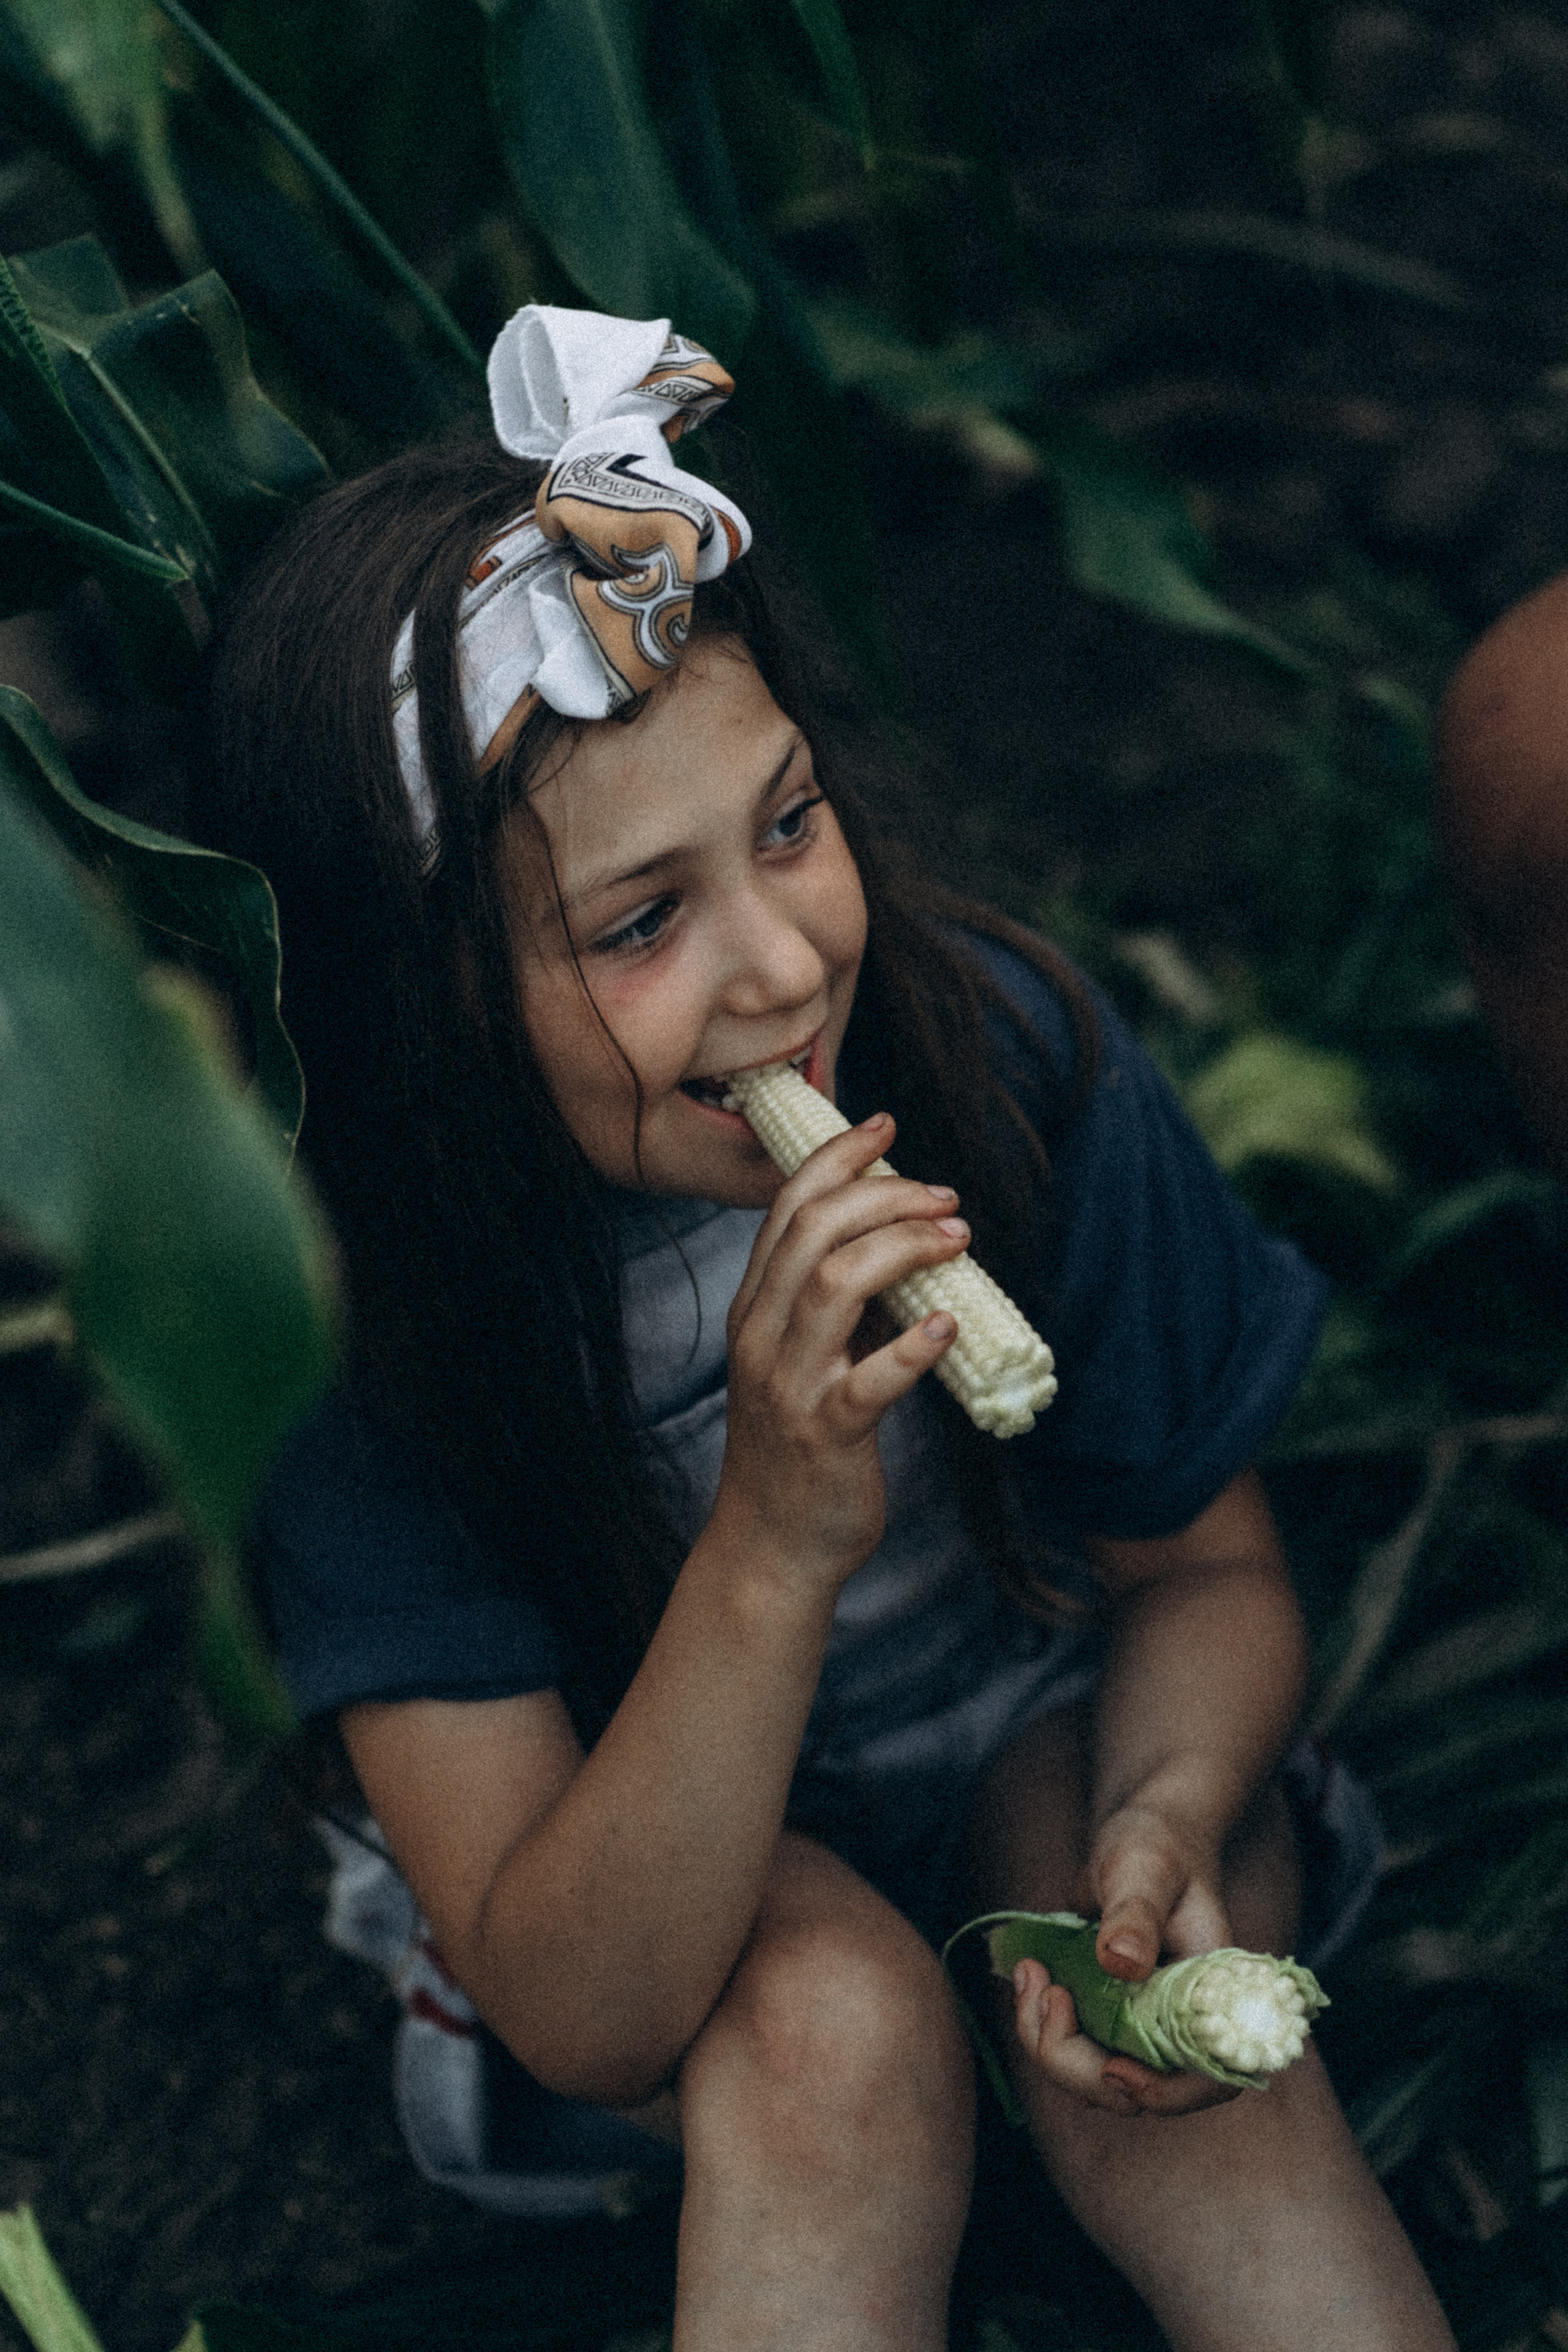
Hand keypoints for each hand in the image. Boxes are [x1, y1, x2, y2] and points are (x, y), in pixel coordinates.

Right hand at [713, 1112, 965, 1588]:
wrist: (771, 1546)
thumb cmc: (798, 1448)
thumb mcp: (804, 1361)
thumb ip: (839, 1306)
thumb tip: (901, 1246)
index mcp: (755, 1309)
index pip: (788, 1209)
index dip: (837, 1157)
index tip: (885, 1125)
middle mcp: (762, 1336)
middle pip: (813, 1232)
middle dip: (883, 1195)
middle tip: (944, 1195)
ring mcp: (789, 1385)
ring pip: (835, 1285)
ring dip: (903, 1249)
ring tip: (956, 1239)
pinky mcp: (825, 1435)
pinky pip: (871, 1381)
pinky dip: (914, 1347)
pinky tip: (950, 1325)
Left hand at [1010, 1800, 1241, 2116]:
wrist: (1140, 1839)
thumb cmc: (1156, 1847)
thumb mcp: (1146, 1871)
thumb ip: (1136, 1913)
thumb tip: (1122, 1963)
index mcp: (1215, 2001)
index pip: (1208, 2081)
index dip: (1165, 2093)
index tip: (1113, 2068)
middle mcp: (1184, 2026)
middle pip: (1137, 2092)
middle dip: (1077, 2062)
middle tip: (1046, 1992)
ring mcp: (1144, 2028)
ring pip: (1097, 2079)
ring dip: (1051, 2043)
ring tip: (1032, 1974)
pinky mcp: (1109, 2020)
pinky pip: (1074, 2050)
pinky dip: (1043, 2026)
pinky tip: (1030, 1973)